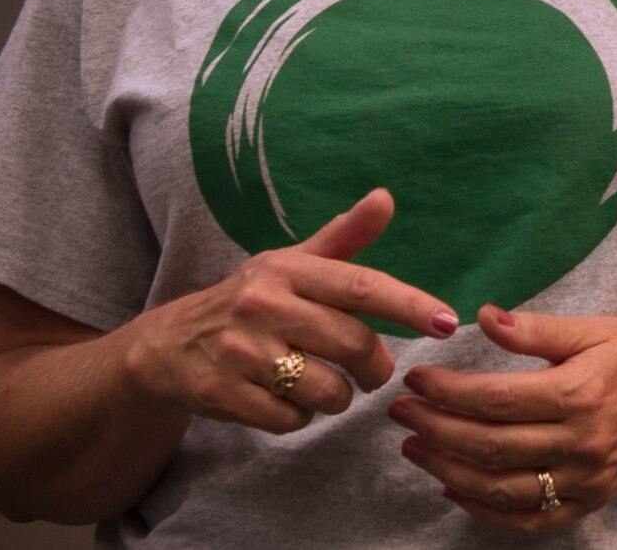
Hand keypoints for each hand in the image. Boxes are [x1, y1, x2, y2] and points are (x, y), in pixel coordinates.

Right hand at [122, 188, 458, 432]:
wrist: (168, 345)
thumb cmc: (250, 300)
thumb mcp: (293, 263)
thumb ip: (344, 237)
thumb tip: (386, 197)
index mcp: (287, 269)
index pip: (361, 286)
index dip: (409, 305)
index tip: (448, 323)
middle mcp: (262, 305)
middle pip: (352, 345)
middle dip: (376, 367)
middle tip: (374, 371)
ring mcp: (240, 351)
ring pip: (327, 391)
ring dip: (339, 397)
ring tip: (325, 385)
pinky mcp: (223, 393)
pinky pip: (291, 420)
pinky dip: (300, 418)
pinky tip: (287, 401)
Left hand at [388, 306, 616, 532]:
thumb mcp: (590, 329)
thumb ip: (535, 329)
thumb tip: (483, 317)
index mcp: (579, 393)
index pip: (496, 399)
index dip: (448, 392)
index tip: (415, 380)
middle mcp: (582, 441)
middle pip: (492, 445)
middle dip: (437, 430)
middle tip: (402, 414)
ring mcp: (586, 479)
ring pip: (503, 488)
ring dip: (450, 471)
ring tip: (416, 449)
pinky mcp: (590, 502)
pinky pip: (531, 519)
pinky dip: (487, 512)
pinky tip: (455, 488)